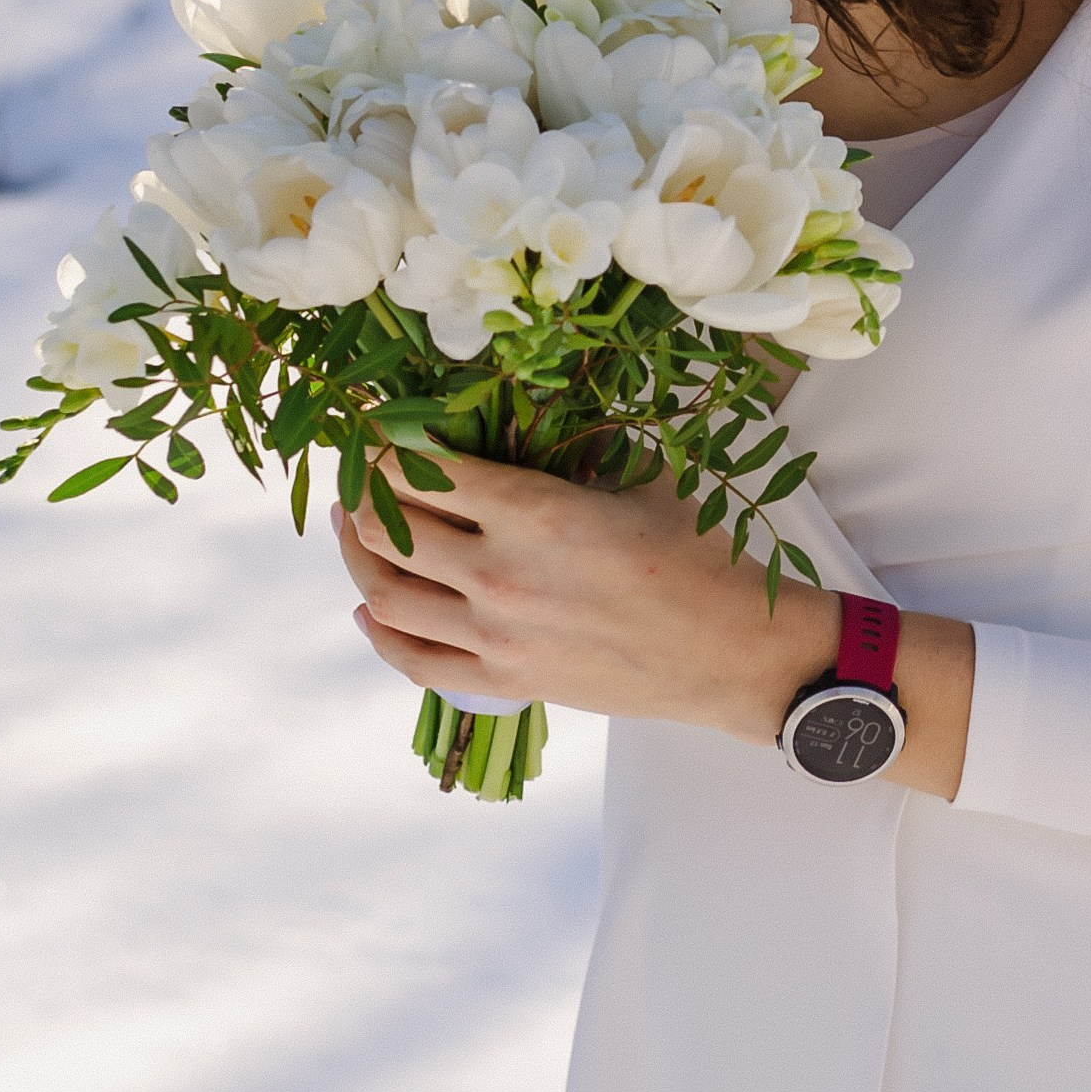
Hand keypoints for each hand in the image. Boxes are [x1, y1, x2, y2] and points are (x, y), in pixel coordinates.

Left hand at [335, 449, 975, 795]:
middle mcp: (501, 573)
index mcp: (537, 512)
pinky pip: (414, 660)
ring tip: (358, 529)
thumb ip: (582, 446)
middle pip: (389, 530)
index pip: (424, 470)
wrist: (732, 653)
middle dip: (363, 493)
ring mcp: (497, 636)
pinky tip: (371, 610)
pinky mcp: (506, 680)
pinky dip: (381, 633)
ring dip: (359, 557)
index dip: (387, 444)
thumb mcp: (644, 479)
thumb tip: (534, 411)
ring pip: (387, 596)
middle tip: (363, 472)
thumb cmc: (700, 556)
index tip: (377, 428)